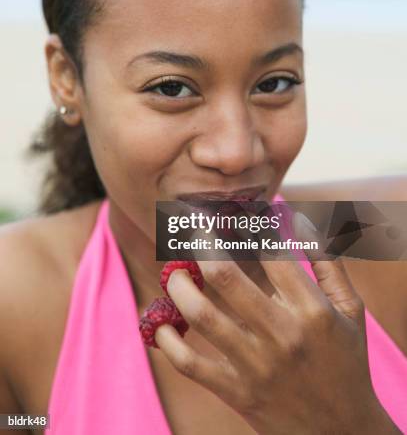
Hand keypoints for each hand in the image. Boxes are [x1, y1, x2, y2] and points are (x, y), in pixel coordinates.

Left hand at [155, 212, 399, 433]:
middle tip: (190, 228)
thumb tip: (295, 216)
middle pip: (226, 276)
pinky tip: (161, 325)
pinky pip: (191, 364)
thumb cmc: (346, 360)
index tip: (230, 213)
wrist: (343, 431)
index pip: (270, 252)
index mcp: (311, 310)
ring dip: (179, 286)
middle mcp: (282, 334)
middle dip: (201, 243)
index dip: (246, 225)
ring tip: (174, 272)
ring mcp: (256, 365)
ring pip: (202, 315)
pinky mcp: (237, 392)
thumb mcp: (350, 310)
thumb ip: (327, 261)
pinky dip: (168, 341)